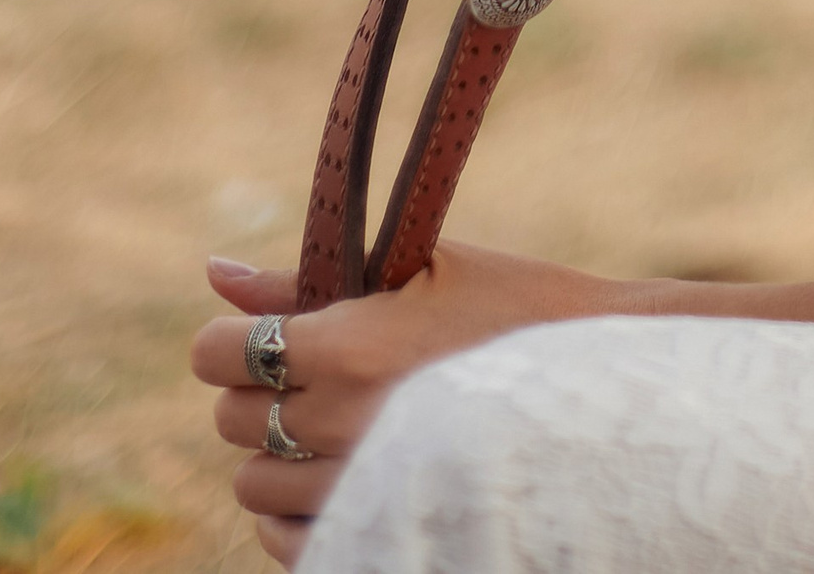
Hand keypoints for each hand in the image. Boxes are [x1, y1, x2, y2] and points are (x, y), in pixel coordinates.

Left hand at [196, 244, 661, 560]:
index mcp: (351, 344)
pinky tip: (342, 476)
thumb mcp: (419, 268)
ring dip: (279, 455)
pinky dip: (297, 515)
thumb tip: (214, 273)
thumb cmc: (512, 307)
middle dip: (261, 391)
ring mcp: (361, 491)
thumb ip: (306, 277)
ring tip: (338, 424)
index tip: (265, 335)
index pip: (221, 352)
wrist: (599, 385)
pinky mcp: (381, 536)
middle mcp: (345, 423)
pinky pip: (285, 545)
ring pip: (251, 487)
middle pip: (233, 419)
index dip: (230, 340)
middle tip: (318, 372)